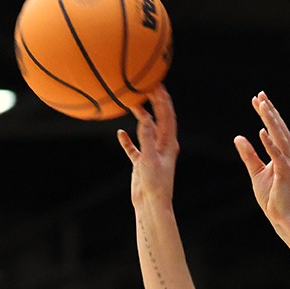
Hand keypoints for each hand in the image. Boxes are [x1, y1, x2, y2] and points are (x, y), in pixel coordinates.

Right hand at [116, 85, 177, 206]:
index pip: (167, 115)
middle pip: (159, 118)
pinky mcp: (141, 163)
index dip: (162, 99)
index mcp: (168, 143)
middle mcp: (162, 146)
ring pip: (146, 130)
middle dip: (154, 101)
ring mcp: (151, 153)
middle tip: (146, 85)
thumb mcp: (150, 158)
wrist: (151, 205)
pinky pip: (134, 147)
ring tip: (134, 102)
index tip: (156, 83)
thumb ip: (147, 137)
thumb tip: (146, 116)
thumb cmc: (155, 184)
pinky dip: (128, 140)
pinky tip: (120, 133)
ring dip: (141, 117)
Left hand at [233, 92, 289, 224]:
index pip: (275, 129)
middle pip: (278, 128)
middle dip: (269, 110)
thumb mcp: (256, 171)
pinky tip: (261, 131)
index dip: (267, 113)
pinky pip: (277, 155)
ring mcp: (289, 163)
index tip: (257, 99)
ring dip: (270, 120)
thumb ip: (248, 154)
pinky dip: (269, 143)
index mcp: (285, 153)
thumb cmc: (271, 196)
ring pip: (279, 136)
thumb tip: (238, 137)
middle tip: (260, 95)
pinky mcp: (285, 172)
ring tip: (262, 106)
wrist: (282, 216)